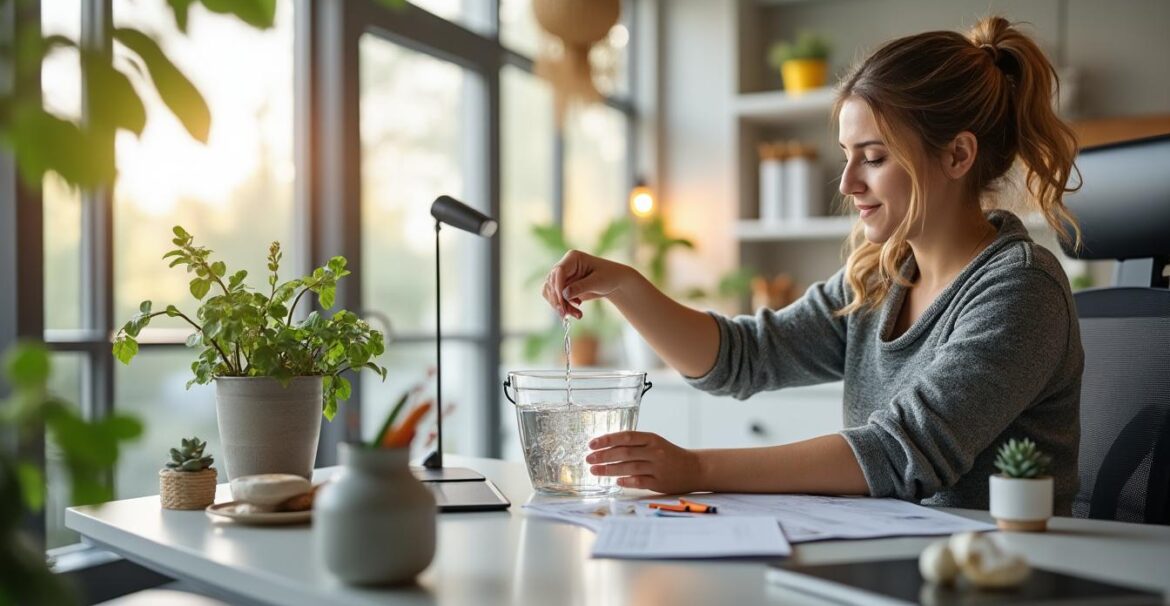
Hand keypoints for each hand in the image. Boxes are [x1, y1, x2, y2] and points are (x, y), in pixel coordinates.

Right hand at [542, 250, 632, 318]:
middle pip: (552, 283)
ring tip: (577, 315)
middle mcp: (564, 266)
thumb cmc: (609, 277)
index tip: (562, 302)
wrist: (614, 282)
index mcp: (572, 258)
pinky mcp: (563, 287)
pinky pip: (555, 298)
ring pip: (551, 293)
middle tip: (566, 314)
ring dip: (561, 306)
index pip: (558, 271)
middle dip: (558, 300)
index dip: (558, 287)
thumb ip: (581, 287)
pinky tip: (575, 311)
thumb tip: (564, 294)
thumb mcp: (597, 282)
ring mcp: (562, 277)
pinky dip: (563, 307)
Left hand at [585, 431, 702, 493]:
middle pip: (624, 452)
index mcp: (652, 439)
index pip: (626, 436)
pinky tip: (616, 481)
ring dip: (609, 469)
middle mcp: (654, 451)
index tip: (592, 444)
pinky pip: (639, 481)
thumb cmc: (670, 455)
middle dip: (603, 456)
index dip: (607, 440)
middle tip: (588, 459)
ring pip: (628, 467)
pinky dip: (626, 481)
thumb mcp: (655, 443)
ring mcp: (657, 467)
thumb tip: (607, 447)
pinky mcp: (659, 483)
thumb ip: (635, 444)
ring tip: (595, 471)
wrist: (695, 468)